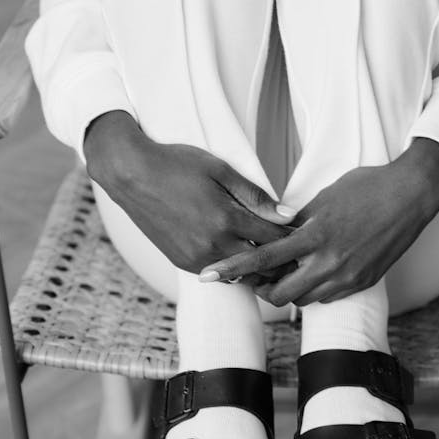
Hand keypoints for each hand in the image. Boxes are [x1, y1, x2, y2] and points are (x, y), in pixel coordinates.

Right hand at [83, 110, 293, 274]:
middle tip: (298, 253)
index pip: (274, 239)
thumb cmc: (176, 164)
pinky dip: (235, 267)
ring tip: (275, 257)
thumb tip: (288, 215)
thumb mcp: (220, 170)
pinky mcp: (183, 264)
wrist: (130, 174)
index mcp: (225, 219)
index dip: (294, 238)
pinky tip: (243, 254)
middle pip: (262, 265)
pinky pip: (220, 274)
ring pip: (242, 274)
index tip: (307, 235)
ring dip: (259, 267)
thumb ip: (255, 196)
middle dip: (282, 259)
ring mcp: (196, 258)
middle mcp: (212, 245)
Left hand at [199, 138, 438, 304]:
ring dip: (290, 290)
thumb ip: (296, 222)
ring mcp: (349, 277)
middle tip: (256, 276)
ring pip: (304, 300)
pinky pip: (328, 297)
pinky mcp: (364, 283)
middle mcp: (330, 263)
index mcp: (315, 236)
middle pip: (280, 294)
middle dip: (263, 288)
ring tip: (288, 271)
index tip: (208, 276)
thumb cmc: (367, 186)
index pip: (262, 258)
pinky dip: (315, 289)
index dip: (232, 269)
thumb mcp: (323, 198)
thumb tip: (272, 236)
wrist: (413, 194)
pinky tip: (315, 271)